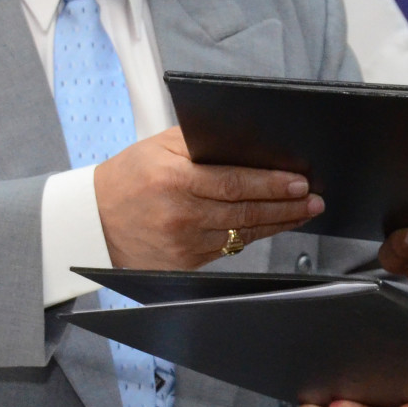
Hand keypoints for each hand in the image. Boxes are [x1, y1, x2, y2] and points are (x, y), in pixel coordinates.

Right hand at [92, 126, 323, 268]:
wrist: (93, 222)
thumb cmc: (130, 176)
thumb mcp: (160, 146)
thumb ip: (202, 141)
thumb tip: (248, 142)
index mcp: (175, 179)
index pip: (236, 183)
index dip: (272, 184)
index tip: (300, 183)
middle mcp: (181, 214)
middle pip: (246, 211)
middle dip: (287, 207)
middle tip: (314, 201)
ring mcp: (183, 244)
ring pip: (242, 233)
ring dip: (277, 224)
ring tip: (303, 214)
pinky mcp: (183, 265)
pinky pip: (227, 248)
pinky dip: (251, 237)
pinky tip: (269, 227)